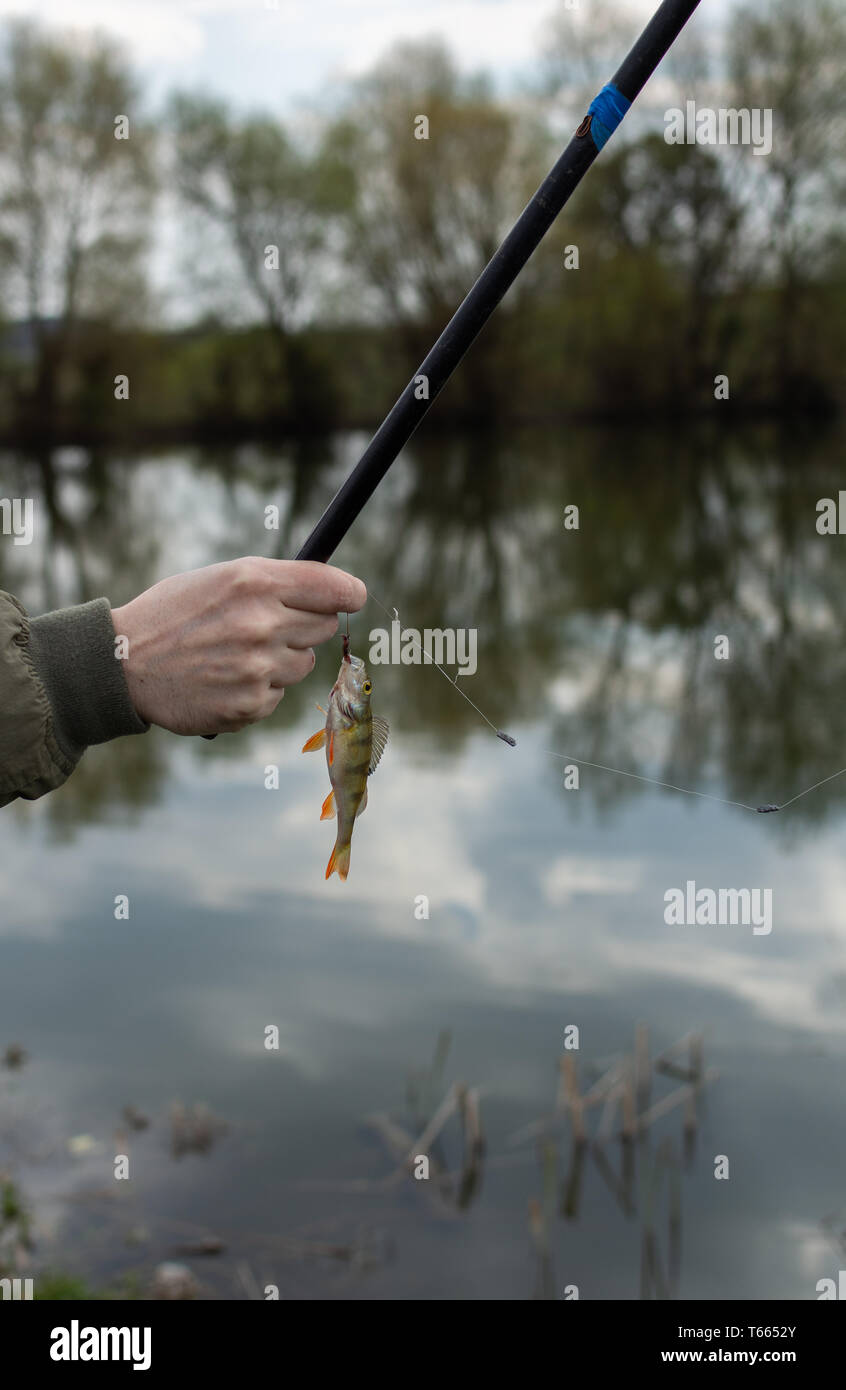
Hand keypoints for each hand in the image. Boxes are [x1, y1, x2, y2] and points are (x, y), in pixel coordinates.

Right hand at [111, 558, 365, 734]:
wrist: (122, 664)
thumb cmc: (172, 614)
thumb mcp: (219, 578)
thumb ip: (273, 582)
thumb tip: (330, 592)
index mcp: (253, 582)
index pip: (333, 588)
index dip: (349, 593)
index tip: (352, 597)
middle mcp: (260, 623)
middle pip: (324, 627)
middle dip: (305, 625)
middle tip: (270, 627)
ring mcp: (257, 667)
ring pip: (304, 664)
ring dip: (281, 660)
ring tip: (236, 655)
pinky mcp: (250, 704)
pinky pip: (279, 695)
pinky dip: (259, 689)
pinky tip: (225, 680)